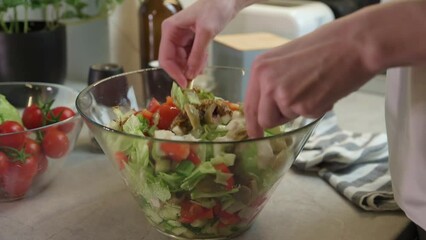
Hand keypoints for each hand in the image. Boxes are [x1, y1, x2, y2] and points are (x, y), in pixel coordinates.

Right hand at [159, 0, 242, 86]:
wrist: (228, 0)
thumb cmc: (216, 8)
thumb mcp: (206, 32)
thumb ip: (197, 54)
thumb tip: (190, 74)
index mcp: (170, 30)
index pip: (165, 58)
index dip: (174, 73)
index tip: (185, 84)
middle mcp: (173, 35)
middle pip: (173, 61)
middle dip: (185, 70)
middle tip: (197, 77)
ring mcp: (182, 38)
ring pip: (183, 61)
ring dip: (192, 67)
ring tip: (203, 65)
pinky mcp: (191, 40)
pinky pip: (191, 57)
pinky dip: (198, 61)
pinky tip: (205, 60)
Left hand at [244, 17, 378, 137]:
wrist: (353, 45)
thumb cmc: (324, 47)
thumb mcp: (286, 59)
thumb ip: (273, 80)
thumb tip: (268, 105)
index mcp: (260, 68)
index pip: (250, 104)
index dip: (253, 123)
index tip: (254, 134)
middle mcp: (267, 82)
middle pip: (264, 119)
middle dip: (279, 118)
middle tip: (298, 105)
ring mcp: (284, 95)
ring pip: (285, 120)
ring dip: (299, 111)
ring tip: (315, 88)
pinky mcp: (303, 106)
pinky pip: (306, 117)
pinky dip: (317, 108)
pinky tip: (325, 90)